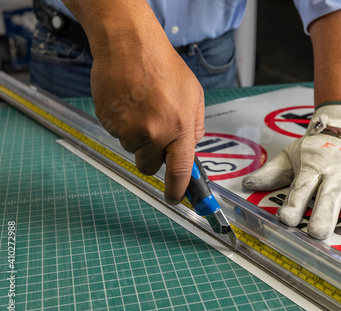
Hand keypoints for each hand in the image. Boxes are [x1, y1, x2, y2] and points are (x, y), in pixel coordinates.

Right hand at [88, 13, 204, 204]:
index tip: (175, 198)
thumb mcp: (195, 95)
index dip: (177, 191)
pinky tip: (129, 103)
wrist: (129, 45)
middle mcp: (153, 133)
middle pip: (149, 166)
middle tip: (156, 134)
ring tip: (143, 107)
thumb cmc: (165, 66)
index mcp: (179, 128)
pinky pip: (118, 134)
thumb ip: (195, 126)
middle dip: (153, 157)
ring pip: (132, 149)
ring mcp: (127, 129)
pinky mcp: (108, 122)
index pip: (179, 172)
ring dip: (138, 137)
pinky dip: (124, 124)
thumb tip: (191, 148)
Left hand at [242, 102, 340, 239]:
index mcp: (312, 168)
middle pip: (328, 195)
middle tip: (319, 233)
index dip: (294, 203)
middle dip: (324, 215)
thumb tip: (248, 184)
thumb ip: (271, 172)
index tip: (286, 218)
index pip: (301, 187)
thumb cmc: (316, 144)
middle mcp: (334, 173)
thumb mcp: (291, 154)